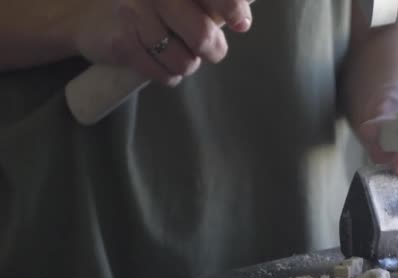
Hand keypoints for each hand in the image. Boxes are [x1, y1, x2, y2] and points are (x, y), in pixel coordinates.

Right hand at [70, 0, 252, 85]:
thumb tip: (241, 16)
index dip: (233, 9)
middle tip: (212, 51)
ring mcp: (136, 14)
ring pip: (185, 61)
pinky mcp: (123, 43)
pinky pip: (164, 74)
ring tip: (178, 54)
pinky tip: (161, 64)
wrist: (82, 14)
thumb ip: (202, 2)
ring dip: (188, 64)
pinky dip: (169, 75)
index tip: (241, 23)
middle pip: (203, 36)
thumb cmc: (143, 3)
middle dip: (214, 50)